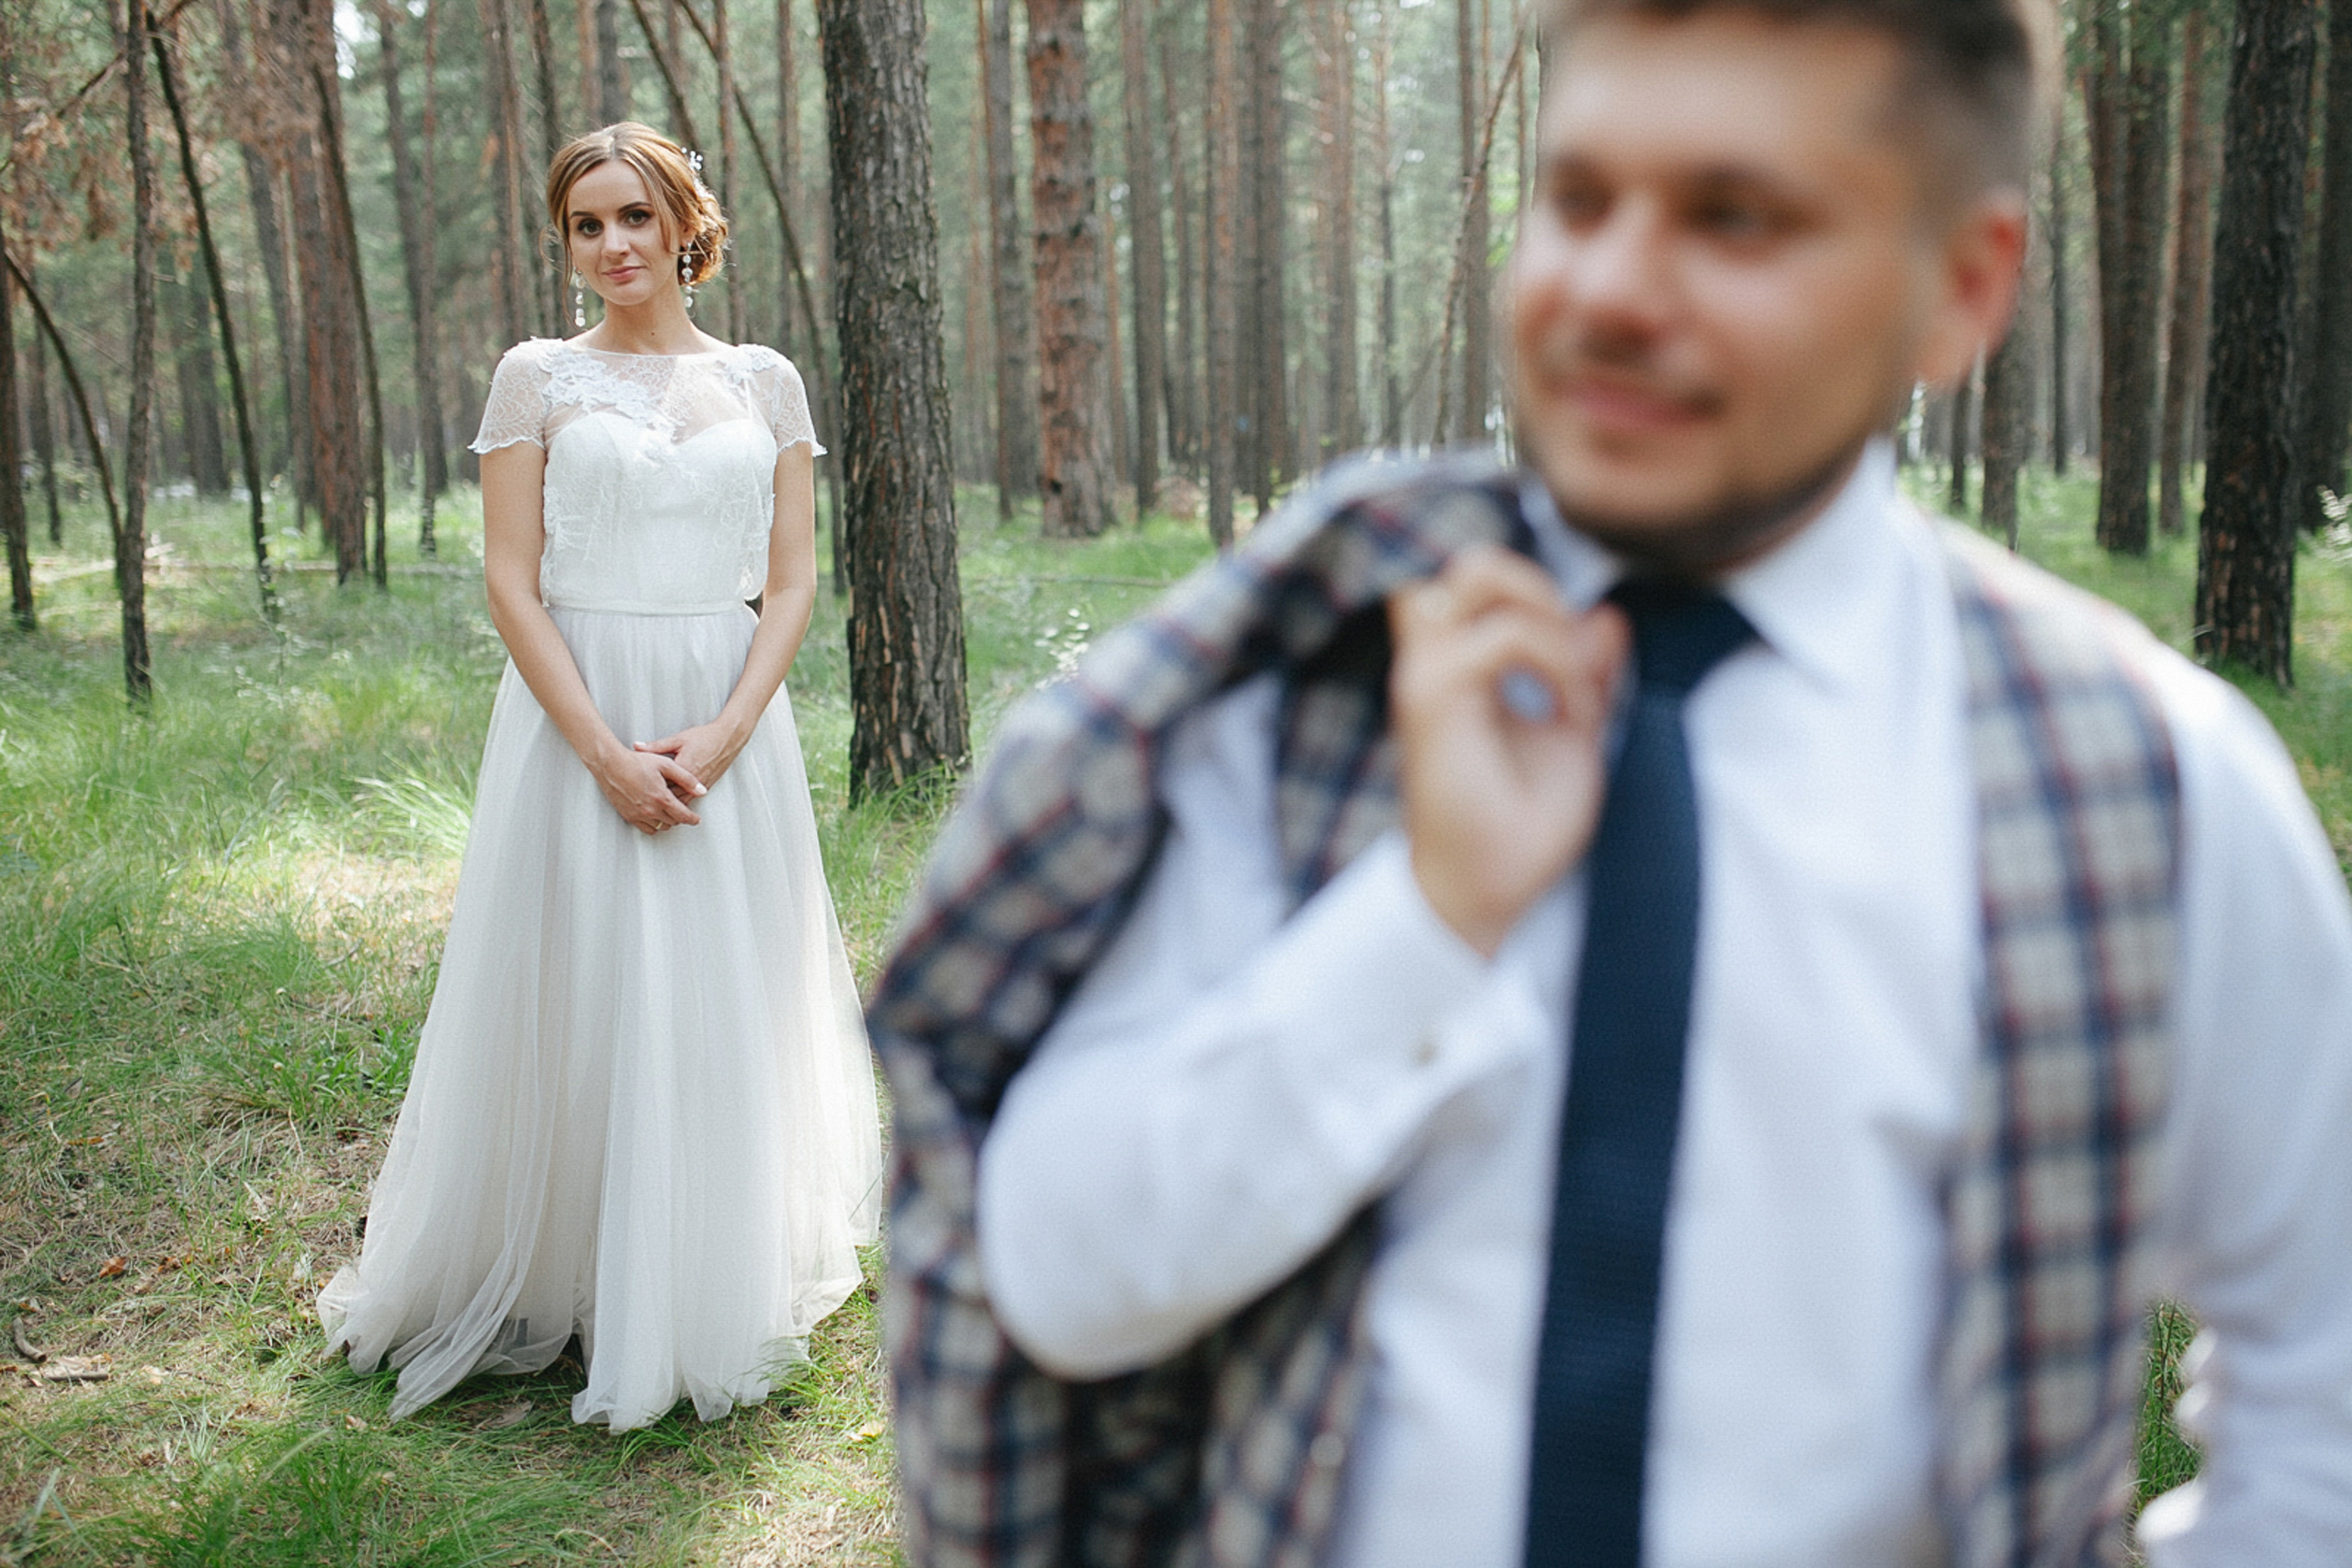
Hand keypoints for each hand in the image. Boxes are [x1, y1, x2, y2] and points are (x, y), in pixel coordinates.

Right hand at [591, 742, 706, 834]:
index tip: (696, 819)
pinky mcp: (628, 816)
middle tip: (682, 811)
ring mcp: (638, 814)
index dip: (693, 819)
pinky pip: (646, 828)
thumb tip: (702, 790)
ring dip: (667, 821)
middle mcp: (650, 809)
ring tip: (668, 811)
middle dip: (680, 817)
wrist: (611, 764)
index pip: (683, 816)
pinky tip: (655, 816)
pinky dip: (654, 824)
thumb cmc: (636, 762)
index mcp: (661, 797)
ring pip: (660, 827)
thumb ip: (687, 779)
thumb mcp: (666, 765)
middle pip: (673, 822)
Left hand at [634, 718, 749, 796]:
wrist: (727, 739)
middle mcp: (694, 781)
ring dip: (671, 807)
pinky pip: (691, 800)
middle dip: (658, 802)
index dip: (649, 790)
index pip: (663, 785)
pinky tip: (672, 804)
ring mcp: (701, 786)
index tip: (636, 791)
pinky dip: (681, 803)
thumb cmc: (705, 737)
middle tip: (642, 805)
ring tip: (656, 810)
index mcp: (684, 769)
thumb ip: (656, 746)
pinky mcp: (706, 786)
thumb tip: (637, 746)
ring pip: (683, 803)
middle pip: (672, 798)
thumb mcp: (678, 739)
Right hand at [1387, 545, 1628, 956]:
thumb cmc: (1518, 828)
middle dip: (1539, 586)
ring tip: (1571, 680)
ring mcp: (1428, 674)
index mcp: (1456, 668)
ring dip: (1544, 613)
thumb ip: (1586, 675)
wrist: (1485, 891)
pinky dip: (1555, 662)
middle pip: (1473, 562)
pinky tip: (1572, 711)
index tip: (1581, 665)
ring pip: (1478, 575)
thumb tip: (1609, 615)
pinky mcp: (1435, 697)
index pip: (1480, 586)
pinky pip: (1505, 636)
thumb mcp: (1573, 737)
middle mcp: (1432, 661)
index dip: (1537, 598)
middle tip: (1573, 653)